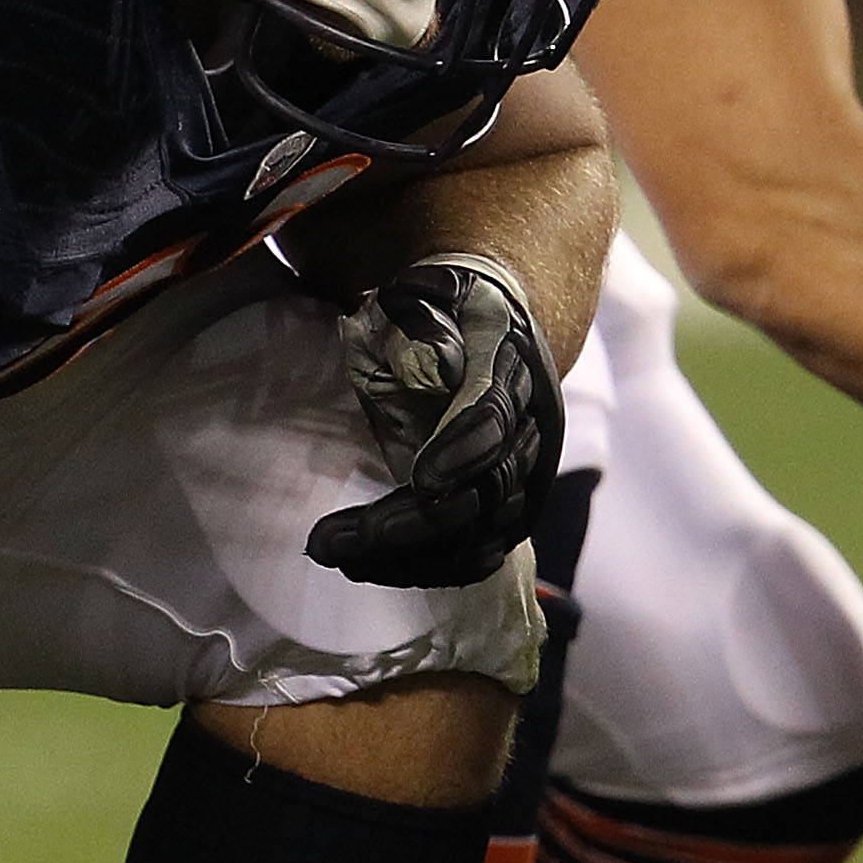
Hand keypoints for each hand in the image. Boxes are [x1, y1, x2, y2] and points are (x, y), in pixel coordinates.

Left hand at [307, 254, 560, 587]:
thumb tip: (435, 362)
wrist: (492, 325)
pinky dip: (425, 568)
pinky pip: (476, 553)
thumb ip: (422, 320)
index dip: (464, 450)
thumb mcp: (425, 293)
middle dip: (411, 524)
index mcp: (512, 367)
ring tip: (332, 553)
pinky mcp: (509, 509)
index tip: (422, 481)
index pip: (496, 418)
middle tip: (330, 541)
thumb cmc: (443, 307)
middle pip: (484, 492)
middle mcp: (531, 428)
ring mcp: (525, 475)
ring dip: (407, 557)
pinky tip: (366, 566)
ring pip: (480, 535)